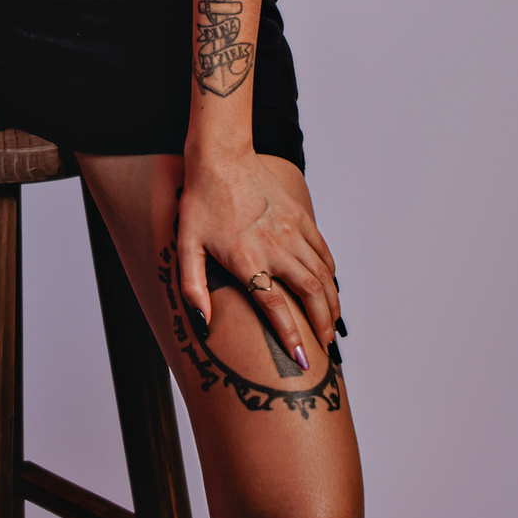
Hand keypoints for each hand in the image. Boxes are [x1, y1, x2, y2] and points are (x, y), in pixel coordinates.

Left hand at [177, 150, 340, 367]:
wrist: (221, 157)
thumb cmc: (200, 201)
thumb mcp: (186, 244)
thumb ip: (193, 286)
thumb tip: (202, 322)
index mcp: (247, 258)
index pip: (276, 307)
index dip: (291, 336)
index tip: (302, 360)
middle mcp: (275, 246)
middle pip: (310, 294)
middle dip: (322, 325)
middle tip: (324, 347)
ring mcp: (292, 230)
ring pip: (322, 275)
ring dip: (332, 304)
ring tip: (332, 325)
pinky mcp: (300, 217)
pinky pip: (323, 251)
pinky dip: (330, 274)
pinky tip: (330, 288)